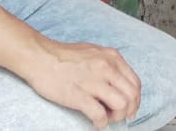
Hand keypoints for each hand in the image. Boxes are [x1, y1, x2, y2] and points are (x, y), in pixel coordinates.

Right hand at [20, 39, 141, 128]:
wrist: (40, 57)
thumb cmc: (63, 55)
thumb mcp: (94, 52)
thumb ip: (108, 65)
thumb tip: (117, 82)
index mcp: (112, 57)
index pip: (135, 82)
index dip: (135, 99)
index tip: (130, 108)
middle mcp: (107, 68)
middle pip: (132, 95)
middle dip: (129, 110)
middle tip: (120, 116)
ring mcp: (94, 82)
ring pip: (121, 105)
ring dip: (117, 117)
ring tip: (107, 118)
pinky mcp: (79, 95)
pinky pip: (99, 114)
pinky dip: (101, 122)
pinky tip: (96, 122)